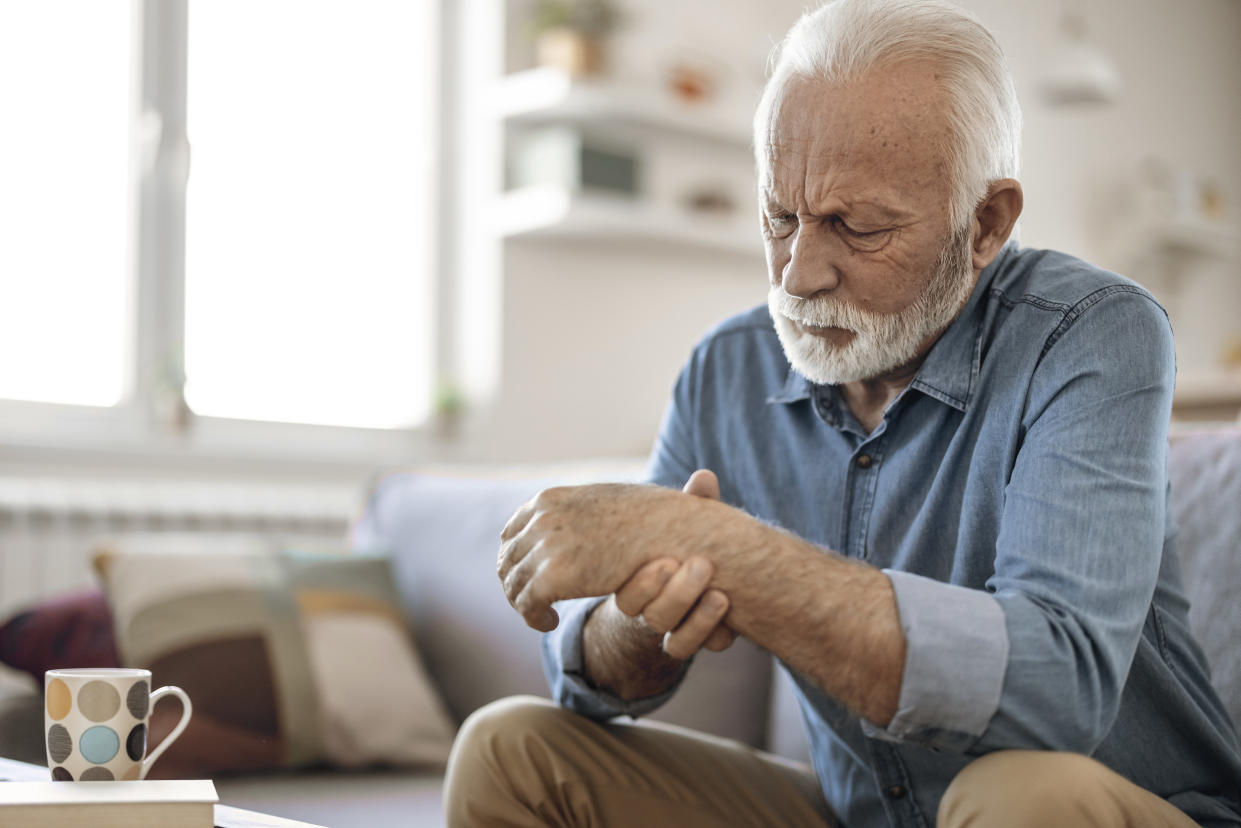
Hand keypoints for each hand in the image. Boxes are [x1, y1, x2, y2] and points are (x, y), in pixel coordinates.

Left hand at [497, 475, 727, 631]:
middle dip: (517, 584)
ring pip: (513, 585)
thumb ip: (582, 509)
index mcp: (549, 500)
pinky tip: (550, 622)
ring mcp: (545, 547)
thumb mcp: (609, 500)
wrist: (672, 531)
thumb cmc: (653, 517)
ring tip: (543, 615)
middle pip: (508, 560)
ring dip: (524, 604)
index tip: (531, 576)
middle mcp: (541, 520)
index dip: (517, 558)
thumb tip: (570, 516)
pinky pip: (527, 605)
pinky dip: (534, 617)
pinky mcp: (553, 577)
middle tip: (534, 603)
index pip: (512, 533)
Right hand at [612, 470, 736, 657]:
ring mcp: (672, 628)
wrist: (692, 576)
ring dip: (699, 619)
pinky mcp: (694, 641)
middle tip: (701, 566)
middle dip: (676, 595)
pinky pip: (698, 651)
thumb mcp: (683, 522)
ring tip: (721, 596)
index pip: (627, 594)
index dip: (644, 583)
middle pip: (651, 616)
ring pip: (675, 643)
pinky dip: (714, 637)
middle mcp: (648, 609)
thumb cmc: (678, 542)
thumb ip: (692, 504)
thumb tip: (705, 477)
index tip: (669, 560)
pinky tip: (731, 619)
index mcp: (635, 580)